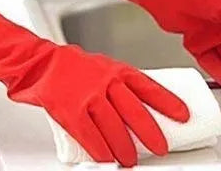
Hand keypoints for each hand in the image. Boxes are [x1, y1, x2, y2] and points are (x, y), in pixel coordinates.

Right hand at [7, 44, 189, 166]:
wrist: (37, 62)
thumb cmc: (66, 64)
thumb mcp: (97, 64)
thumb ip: (114, 81)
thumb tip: (129, 103)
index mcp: (113, 69)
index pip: (147, 86)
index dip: (167, 101)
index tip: (183, 114)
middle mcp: (104, 82)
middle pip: (135, 112)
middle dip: (151, 133)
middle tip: (160, 147)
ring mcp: (88, 97)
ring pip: (115, 129)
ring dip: (125, 149)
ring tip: (129, 159)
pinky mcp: (71, 111)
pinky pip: (92, 137)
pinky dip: (101, 152)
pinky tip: (106, 158)